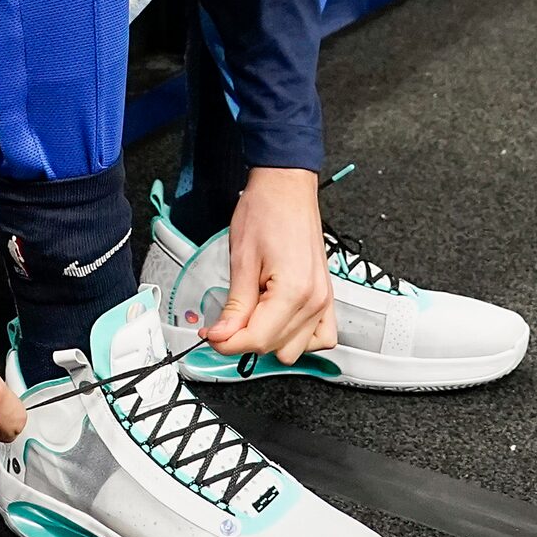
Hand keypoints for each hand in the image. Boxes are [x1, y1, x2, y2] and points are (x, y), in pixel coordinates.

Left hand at [202, 167, 336, 364]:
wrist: (286, 187)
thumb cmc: (266, 211)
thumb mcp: (241, 260)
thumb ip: (234, 305)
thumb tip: (221, 335)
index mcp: (294, 292)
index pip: (257, 340)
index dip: (226, 342)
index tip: (210, 335)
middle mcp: (315, 300)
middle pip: (274, 348)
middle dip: (245, 339)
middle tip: (226, 320)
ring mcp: (324, 300)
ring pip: (296, 350)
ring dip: (270, 340)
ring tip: (252, 314)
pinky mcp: (325, 296)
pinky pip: (321, 337)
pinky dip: (299, 338)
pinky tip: (278, 322)